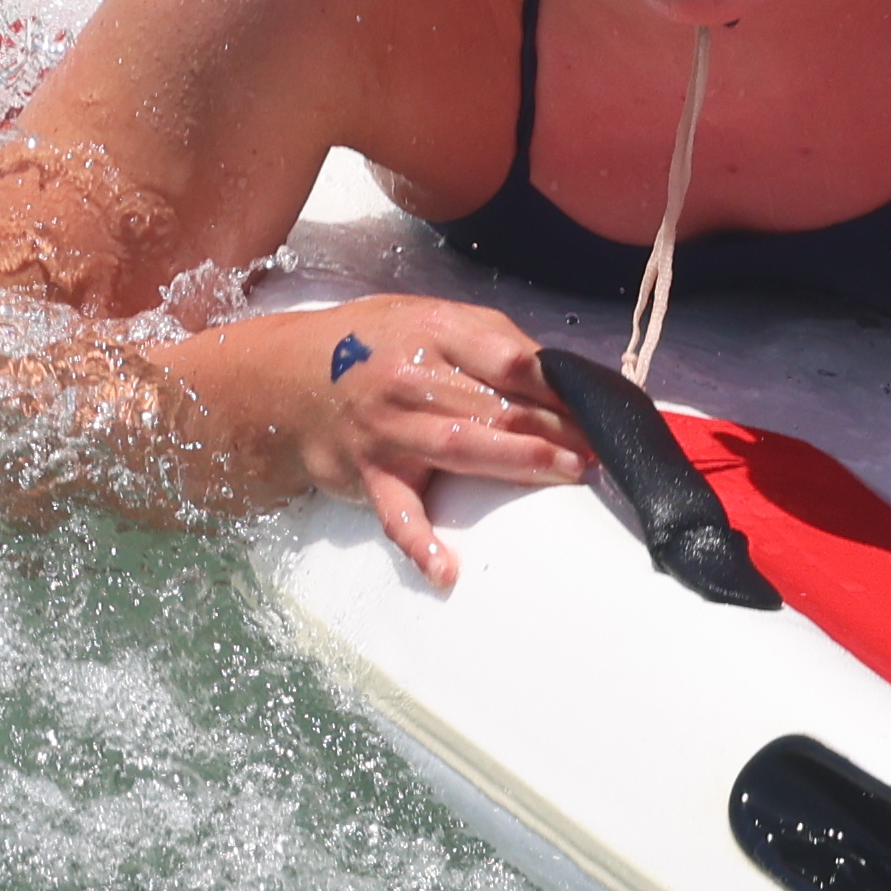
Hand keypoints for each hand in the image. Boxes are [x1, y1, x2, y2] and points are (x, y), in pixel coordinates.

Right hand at [297, 301, 581, 583]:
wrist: (289, 380)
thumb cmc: (378, 348)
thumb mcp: (431, 321)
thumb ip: (493, 343)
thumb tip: (561, 375)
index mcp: (434, 334)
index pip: (510, 359)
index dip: (559, 384)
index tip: (601, 405)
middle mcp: (409, 380)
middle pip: (495, 405)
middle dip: (555, 426)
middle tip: (602, 445)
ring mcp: (388, 431)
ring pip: (461, 447)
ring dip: (519, 460)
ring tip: (568, 472)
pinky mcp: (370, 476)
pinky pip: (396, 515)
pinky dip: (419, 544)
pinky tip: (447, 569)